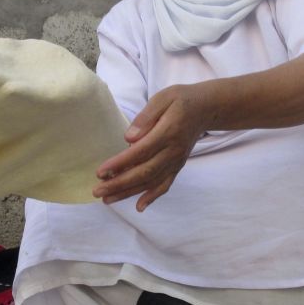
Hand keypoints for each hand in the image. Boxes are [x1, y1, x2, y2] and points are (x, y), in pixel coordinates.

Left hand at [93, 84, 210, 211]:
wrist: (206, 109)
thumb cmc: (180, 100)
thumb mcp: (163, 98)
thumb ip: (146, 117)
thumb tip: (129, 138)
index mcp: (168, 132)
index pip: (140, 152)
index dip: (120, 164)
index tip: (101, 172)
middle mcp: (173, 151)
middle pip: (144, 172)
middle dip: (119, 184)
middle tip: (97, 191)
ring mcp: (176, 161)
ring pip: (152, 182)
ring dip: (129, 192)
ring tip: (107, 199)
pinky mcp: (178, 166)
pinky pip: (165, 184)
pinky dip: (153, 197)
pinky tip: (139, 206)